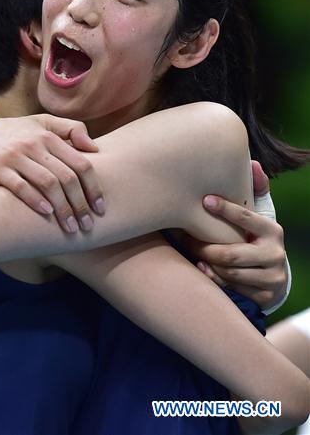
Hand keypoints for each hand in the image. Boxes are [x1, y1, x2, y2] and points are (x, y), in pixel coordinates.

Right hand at [0, 109, 102, 232]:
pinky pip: (21, 187)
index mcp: (48, 136)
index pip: (81, 163)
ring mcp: (16, 157)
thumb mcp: (39, 122)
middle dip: (81, 204)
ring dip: (63, 208)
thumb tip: (95, 148)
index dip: (94, 187)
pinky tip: (46, 214)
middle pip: (68, 177)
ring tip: (70, 227)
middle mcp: (35, 145)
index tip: (100, 207)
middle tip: (88, 224)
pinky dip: (36, 201)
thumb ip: (69, 129)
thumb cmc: (9, 132)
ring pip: (48, 184)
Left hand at [187, 163, 287, 309]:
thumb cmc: (255, 239)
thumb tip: (254, 163)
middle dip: (203, 247)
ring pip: (228, 272)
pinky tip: (201, 268)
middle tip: (184, 237)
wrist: (272, 277)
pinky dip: (212, 277)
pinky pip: (230, 287)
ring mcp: (271, 277)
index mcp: (273, 231)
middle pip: (230, 254)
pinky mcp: (264, 295)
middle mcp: (275, 254)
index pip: (248, 218)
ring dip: (206, 262)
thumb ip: (255, 191)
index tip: (204, 200)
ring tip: (192, 251)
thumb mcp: (258, 217)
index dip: (226, 209)